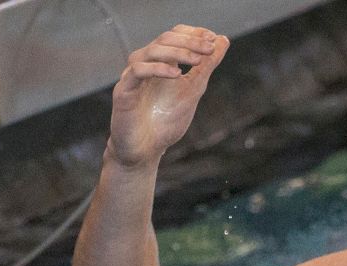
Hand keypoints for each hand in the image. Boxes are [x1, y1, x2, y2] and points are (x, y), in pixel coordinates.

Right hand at [106, 25, 228, 168]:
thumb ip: (206, 66)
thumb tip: (223, 40)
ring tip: (198, 61)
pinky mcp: (123, 91)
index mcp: (159, 62)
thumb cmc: (166, 122)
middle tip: (210, 48)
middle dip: (190, 42)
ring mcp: (132, 76)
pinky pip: (138, 71)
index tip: (214, 39)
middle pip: (164, 39)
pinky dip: (158, 69)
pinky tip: (177, 75)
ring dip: (177, 52)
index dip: (193, 33)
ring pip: (151, 51)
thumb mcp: (193, 89)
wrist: (146, 150)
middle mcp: (144, 64)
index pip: (174, 36)